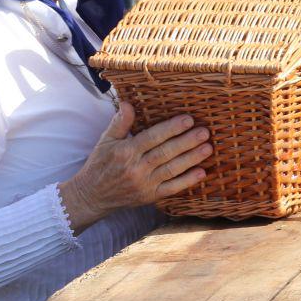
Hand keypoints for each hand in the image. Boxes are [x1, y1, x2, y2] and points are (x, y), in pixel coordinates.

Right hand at [59, 102, 209, 232]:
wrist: (92, 196)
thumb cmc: (100, 165)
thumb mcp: (106, 140)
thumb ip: (120, 122)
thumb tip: (127, 102)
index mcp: (125, 152)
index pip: (152, 137)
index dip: (171, 128)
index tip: (188, 119)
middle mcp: (135, 169)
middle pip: (165, 153)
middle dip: (187, 142)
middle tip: (204, 132)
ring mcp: (144, 185)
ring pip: (171, 170)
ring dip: (191, 159)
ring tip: (207, 148)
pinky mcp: (150, 197)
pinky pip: (171, 189)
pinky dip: (187, 181)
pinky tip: (201, 173)